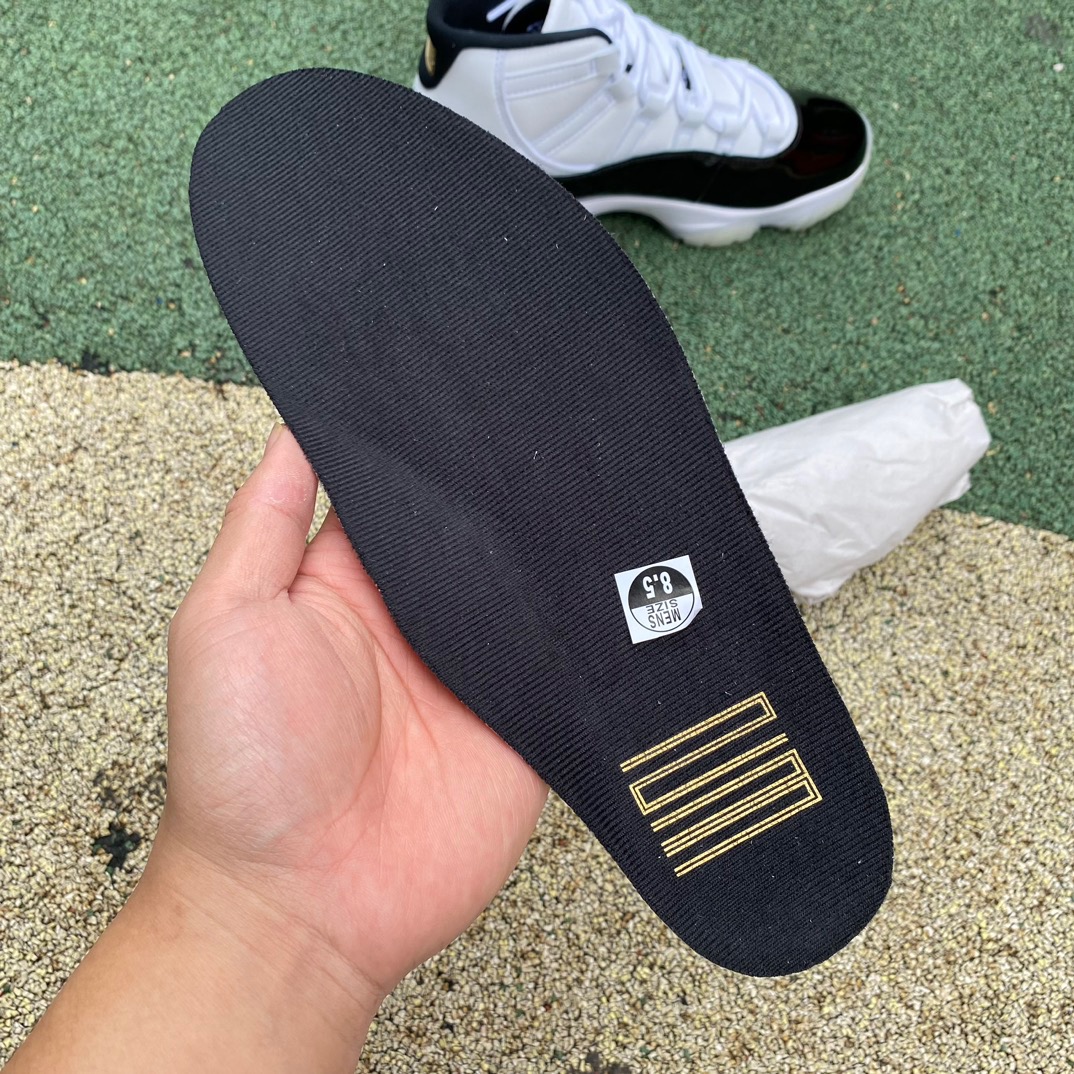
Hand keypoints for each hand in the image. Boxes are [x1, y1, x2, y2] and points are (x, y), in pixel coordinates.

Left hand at [160, 422, 546, 997]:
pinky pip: (569, 660)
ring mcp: (476, 667)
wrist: (303, 906)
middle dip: (506, 492)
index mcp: (349, 582)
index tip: (467, 390)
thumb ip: (265, 521)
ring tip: (597, 487)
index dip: (428, 446)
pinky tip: (620, 579)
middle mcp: (418, 616)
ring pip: (532, 587)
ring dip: (554, 554)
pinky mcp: (525, 717)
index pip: (402, 492)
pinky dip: (594, 626)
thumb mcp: (226, 619)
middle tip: (550, 426)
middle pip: (477, 533)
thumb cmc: (243, 770)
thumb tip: (295, 425)